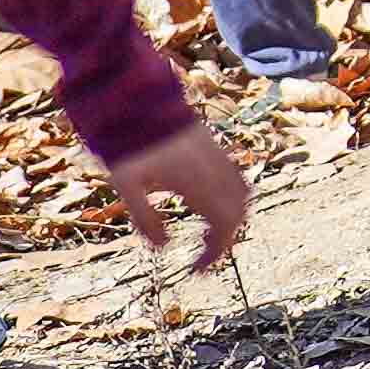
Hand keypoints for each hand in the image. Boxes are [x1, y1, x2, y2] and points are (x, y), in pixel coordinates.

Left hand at [101, 123, 252, 277]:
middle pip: (240, 212)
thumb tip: (163, 248)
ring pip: (242, 194)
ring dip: (230, 218)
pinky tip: (206, 205)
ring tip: (207, 235)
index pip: (225, 224)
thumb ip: (145, 218)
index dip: (216, 252)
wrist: (136, 97)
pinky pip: (235, 177)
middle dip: (225, 239)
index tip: (197, 271)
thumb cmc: (128, 144)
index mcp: (197, 182)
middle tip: (202, 257)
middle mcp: (214, 169)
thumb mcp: (127, 186)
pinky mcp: (212, 146)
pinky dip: (229, 199)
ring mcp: (216, 155)